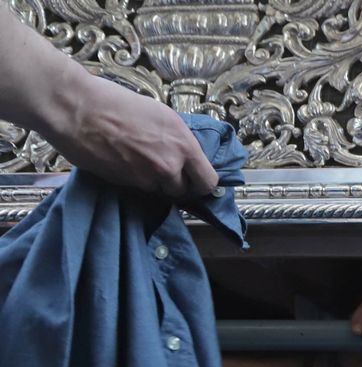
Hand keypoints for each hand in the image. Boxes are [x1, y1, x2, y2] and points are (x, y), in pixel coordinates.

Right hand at [43, 72, 217, 198]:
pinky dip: (135, 181)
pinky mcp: (125, 184)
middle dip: (177, 183)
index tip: (194, 178)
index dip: (201, 182)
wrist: (76, 109)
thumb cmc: (117, 103)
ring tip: (139, 161)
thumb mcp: (161, 116)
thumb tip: (185, 157)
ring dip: (155, 183)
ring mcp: (147, 177)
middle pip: (184, 191)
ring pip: (160, 191)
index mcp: (184, 144)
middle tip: (163, 168)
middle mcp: (170, 165)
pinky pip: (139, 189)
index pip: (208, 182)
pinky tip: (124, 162)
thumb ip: (177, 141)